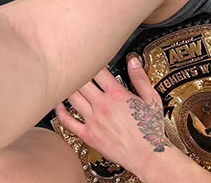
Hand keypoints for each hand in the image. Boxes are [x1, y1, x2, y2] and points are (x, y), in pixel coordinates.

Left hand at [55, 56, 170, 175]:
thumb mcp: (151, 98)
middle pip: (81, 82)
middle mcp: (101, 106)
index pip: (98, 71)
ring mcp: (92, 120)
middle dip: (77, 72)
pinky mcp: (87, 135)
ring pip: (72, 98)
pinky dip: (60, 111)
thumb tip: (133, 61)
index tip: (94, 57)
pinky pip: (67, 121)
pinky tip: (59, 104)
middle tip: (74, 65)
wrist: (146, 154)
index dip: (94, 61)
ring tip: (66, 81)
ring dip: (68, 88)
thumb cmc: (150, 128)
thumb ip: (140, 78)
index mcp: (117, 95)